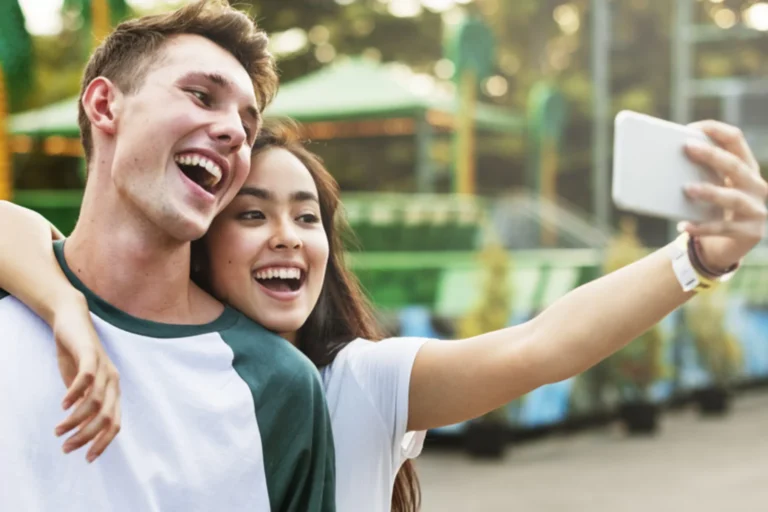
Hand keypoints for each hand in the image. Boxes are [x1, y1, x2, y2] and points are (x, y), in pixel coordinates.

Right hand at [52, 293, 121, 462]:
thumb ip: (82, 405)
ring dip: (76, 420)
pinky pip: (87, 377)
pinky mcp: (91, 354)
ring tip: (58, 429)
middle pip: (107, 417)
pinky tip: (63, 405)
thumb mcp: (80, 387)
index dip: (103, 443)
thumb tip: (80, 430)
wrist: (72, 321)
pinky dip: (76, 393)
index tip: (87, 459)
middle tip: (66, 446)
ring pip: (96, 401)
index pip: (116, 424)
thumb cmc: (76, 356)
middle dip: (86, 436)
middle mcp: (114, 381)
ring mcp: (104, 367)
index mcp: (113, 391)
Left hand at [681, 120, 767, 269]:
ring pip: (733, 197)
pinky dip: (702, 227)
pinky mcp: (750, 232)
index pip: (735, 139)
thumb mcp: (709, 187)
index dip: (715, 131)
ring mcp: (757, 209)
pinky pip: (723, 229)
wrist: (726, 245)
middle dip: (712, 155)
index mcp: (745, 166)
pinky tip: (683, 226)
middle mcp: (756, 185)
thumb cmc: (712, 208)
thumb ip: (696, 172)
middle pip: (735, 165)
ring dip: (710, 191)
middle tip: (687, 148)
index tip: (691, 128)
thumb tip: (658, 158)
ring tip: (686, 188)